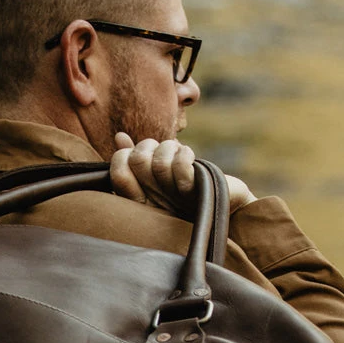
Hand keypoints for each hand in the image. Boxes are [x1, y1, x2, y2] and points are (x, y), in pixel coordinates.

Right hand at [109, 133, 256, 215]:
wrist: (226, 206)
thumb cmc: (189, 192)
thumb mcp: (158, 174)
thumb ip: (137, 159)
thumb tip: (119, 137)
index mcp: (139, 199)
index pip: (116, 172)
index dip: (123, 156)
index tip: (141, 158)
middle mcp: (152, 202)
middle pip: (137, 160)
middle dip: (149, 145)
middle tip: (163, 152)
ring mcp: (173, 199)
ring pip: (159, 161)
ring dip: (170, 149)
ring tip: (179, 154)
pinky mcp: (195, 193)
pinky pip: (180, 167)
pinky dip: (185, 156)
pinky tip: (191, 160)